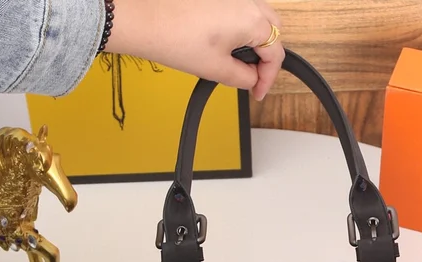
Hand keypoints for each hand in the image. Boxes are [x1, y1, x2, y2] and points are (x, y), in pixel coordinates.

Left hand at [105, 0, 283, 99]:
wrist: (146, 22)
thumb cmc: (177, 39)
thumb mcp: (217, 70)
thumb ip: (244, 78)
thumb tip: (252, 79)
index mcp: (253, 21)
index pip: (275, 54)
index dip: (268, 79)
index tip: (257, 93)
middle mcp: (247, 2)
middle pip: (272, 32)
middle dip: (266, 57)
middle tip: (253, 78)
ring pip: (258, 20)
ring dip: (256, 42)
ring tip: (239, 64)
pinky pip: (241, 12)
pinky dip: (241, 30)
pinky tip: (226, 46)